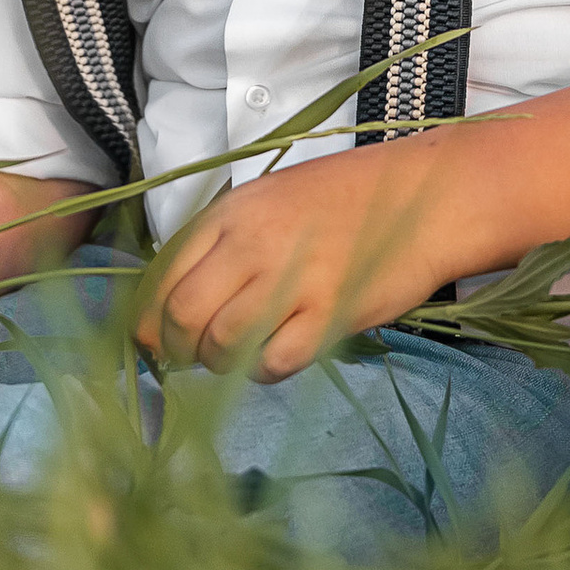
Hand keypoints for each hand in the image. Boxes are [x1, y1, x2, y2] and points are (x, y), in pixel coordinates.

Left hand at [137, 140, 465, 381]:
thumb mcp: (271, 199)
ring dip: (218, 362)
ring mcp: (292, 280)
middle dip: (177, 349)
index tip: (152, 340)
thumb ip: (224, 241)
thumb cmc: (345, 198)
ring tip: (236, 354)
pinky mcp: (329, 315)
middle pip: (184, 315)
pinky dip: (263, 370)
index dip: (149, 319)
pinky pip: (272, 363)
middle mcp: (255, 243)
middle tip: (190, 357)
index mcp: (234, 211)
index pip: (165, 274)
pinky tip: (275, 355)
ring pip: (221, 344)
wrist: (420, 200)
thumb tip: (176, 300)